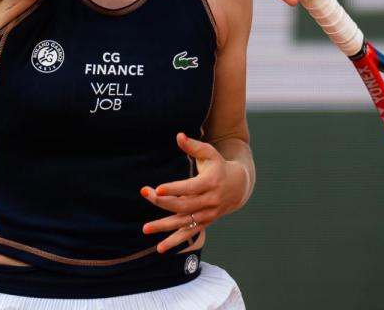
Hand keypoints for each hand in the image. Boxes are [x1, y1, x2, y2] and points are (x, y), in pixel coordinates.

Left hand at [139, 133, 248, 253]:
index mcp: (210, 182)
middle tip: (146, 194)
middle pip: (183, 205)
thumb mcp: (209, 153)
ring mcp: (207, 214)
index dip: (174, 188)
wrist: (238, 186)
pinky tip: (160, 249)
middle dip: (162, 201)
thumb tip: (178, 135)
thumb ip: (193, 146)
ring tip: (145, 228)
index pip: (190, 187)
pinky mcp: (204, 222)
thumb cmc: (218, 166)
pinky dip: (175, 242)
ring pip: (184, 222)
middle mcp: (210, 201)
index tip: (157, 188)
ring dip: (164, 226)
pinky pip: (188, 234)